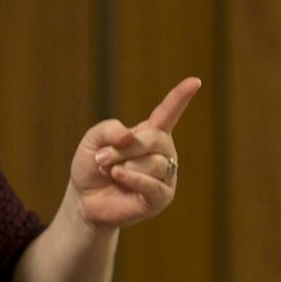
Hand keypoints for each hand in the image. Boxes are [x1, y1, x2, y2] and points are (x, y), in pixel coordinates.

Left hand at [70, 77, 200, 228]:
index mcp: (151, 133)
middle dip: (124, 148)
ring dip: (124, 166)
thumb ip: (110, 129)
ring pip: (153, 162)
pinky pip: (153, 185)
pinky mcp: (162, 197)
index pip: (169, 112)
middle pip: (154, 139)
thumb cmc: (92, 167)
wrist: (85, 200)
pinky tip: (118, 177)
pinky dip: (132, 178)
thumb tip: (131, 136)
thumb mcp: (93, 140)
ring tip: (110, 172)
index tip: (195, 81)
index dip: (181, 97)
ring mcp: (165, 175)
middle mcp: (163, 152)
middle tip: (102, 158)